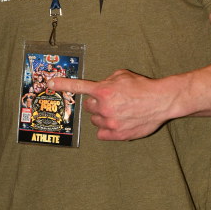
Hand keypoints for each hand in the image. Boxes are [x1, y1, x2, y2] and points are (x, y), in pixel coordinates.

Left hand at [48, 69, 172, 140]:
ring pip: (95, 120)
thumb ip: (106, 81)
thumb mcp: (122, 75)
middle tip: (110, 101)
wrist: (161, 101)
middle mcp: (104, 107)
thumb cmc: (143, 86)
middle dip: (96, 103)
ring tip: (118, 111)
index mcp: (103, 90)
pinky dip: (106, 129)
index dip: (62, 85)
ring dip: (102, 116)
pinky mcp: (117, 134)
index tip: (49, 83)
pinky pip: (101, 133)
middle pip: (88, 106)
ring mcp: (110, 122)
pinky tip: (117, 122)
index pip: (77, 87)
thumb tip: (99, 88)